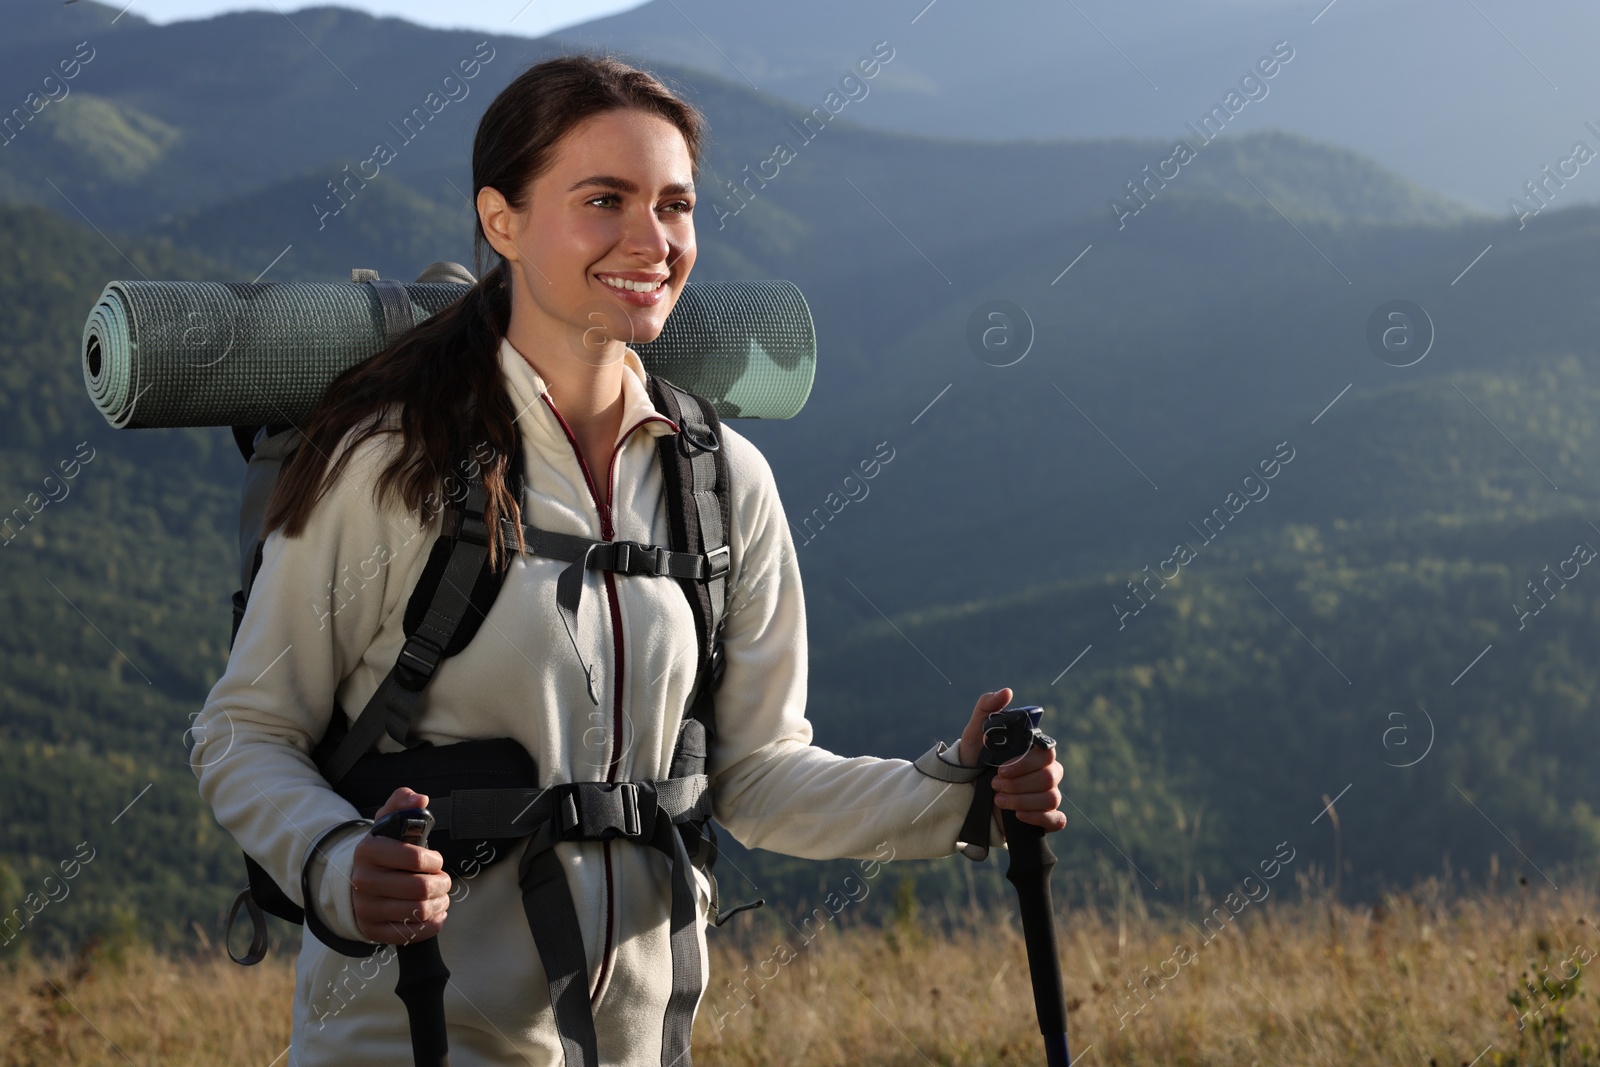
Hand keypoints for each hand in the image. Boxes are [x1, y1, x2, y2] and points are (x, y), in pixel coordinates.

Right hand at [351, 787, 452, 943]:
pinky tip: (435, 913)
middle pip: (419, 888)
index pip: (413, 858)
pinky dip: (432, 925)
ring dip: (439, 903)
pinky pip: (410, 934)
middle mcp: (363, 881)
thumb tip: (420, 799)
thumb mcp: (388, 820)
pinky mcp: (371, 929)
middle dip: (441, 883)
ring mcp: (365, 907)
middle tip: (443, 880)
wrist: (355, 879)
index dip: (434, 860)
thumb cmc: (382, 848)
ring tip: (440, 895)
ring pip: (418, 911)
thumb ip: (403, 801)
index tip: (436, 860)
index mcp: (368, 850)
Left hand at [958, 688, 1066, 832]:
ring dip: (1022, 800)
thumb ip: (987, 708)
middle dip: (1019, 783)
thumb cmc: (973, 760)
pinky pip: (1058, 819)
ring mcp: (1046, 794)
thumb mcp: (974, 733)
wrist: (963, 794)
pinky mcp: (1044, 817)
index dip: (1024, 763)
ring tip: (997, 799)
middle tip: (994, 783)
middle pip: (1050, 776)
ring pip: (1052, 798)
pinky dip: (1040, 818)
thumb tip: (1007, 692)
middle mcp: (1045, 771)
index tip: (1000, 768)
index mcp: (1035, 751)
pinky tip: (1018, 816)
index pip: (1046, 753)